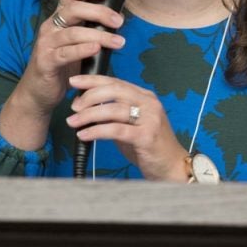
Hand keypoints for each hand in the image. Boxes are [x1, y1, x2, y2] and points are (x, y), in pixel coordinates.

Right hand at [0, 0, 124, 149]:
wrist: (38, 93)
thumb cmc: (61, 66)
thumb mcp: (76, 44)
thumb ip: (91, 30)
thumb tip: (117, 20)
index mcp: (59, 19)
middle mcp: (50, 27)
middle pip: (74, 9)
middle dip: (99, 12)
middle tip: (119, 21)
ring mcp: (46, 43)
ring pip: (73, 32)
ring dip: (99, 35)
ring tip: (117, 42)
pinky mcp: (45, 61)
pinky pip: (65, 53)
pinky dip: (82, 50)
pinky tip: (96, 49)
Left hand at [67, 75, 188, 181]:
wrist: (172, 166)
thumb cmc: (150, 146)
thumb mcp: (131, 125)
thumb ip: (114, 115)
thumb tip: (87, 107)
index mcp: (145, 97)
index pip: (116, 82)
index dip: (93, 80)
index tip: (75, 81)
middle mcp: (149, 103)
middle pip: (114, 91)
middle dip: (89, 96)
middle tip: (73, 106)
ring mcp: (150, 119)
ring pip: (113, 110)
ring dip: (88, 115)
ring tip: (73, 122)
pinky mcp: (146, 136)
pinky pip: (116, 130)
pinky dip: (96, 131)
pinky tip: (84, 135)